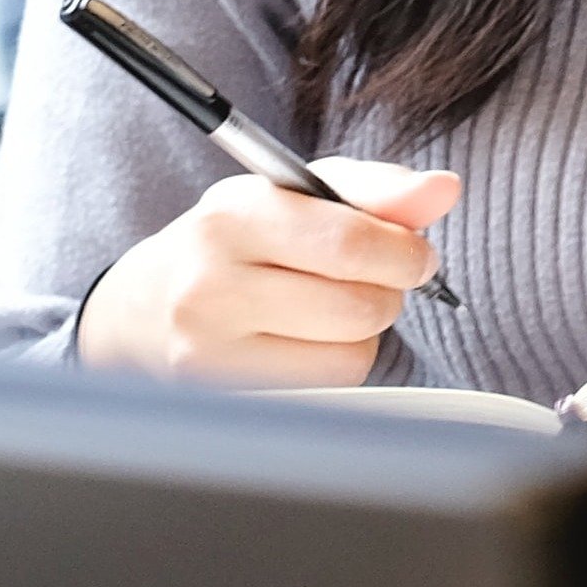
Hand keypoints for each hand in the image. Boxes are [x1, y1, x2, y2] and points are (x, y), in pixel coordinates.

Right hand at [75, 156, 457, 383]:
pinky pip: (329, 388)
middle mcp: (210, 284)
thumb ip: (375, 187)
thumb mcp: (294, 194)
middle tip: (370, 280)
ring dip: (362, 332)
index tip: (414, 254)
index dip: (405, 252)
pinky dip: (336, 364)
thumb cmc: (237, 243)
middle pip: (360, 306)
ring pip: (352, 354)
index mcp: (231, 215)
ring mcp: (209, 353)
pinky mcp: (226, 398)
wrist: (142, 310)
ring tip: (327, 309)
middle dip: (388, 292)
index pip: (350, 243)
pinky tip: (301, 343)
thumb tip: (444, 189)